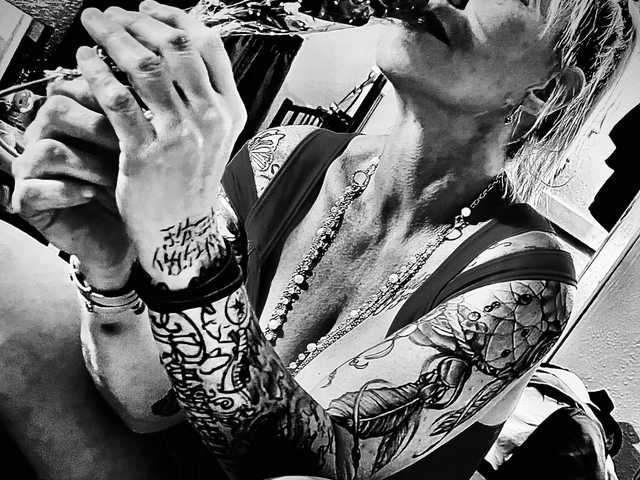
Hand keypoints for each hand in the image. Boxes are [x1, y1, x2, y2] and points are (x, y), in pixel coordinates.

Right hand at [11, 78, 133, 289]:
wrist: (130, 237)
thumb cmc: (134, 191)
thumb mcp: (139, 152)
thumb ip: (134, 121)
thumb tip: (149, 91)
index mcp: (71, 119)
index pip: (72, 87)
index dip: (103, 98)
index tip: (137, 113)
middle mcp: (47, 137)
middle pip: (55, 110)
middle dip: (97, 129)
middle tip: (127, 148)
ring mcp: (34, 169)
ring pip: (47, 148)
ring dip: (87, 164)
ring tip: (116, 179)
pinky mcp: (29, 200)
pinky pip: (33, 188)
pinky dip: (66, 191)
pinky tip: (90, 195)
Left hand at [78, 1, 246, 288]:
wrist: (181, 231)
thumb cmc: (191, 180)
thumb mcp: (214, 136)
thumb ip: (203, 94)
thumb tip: (174, 45)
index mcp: (230, 109)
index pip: (208, 44)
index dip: (174, 15)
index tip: (147, 9)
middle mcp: (211, 119)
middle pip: (176, 46)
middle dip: (138, 19)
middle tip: (113, 13)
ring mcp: (181, 138)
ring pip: (145, 67)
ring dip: (113, 36)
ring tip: (94, 26)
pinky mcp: (146, 156)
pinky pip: (117, 100)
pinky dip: (96, 72)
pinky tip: (83, 61)